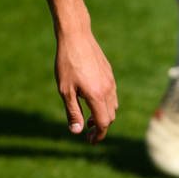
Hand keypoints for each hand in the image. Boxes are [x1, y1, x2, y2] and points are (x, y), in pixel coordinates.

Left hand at [55, 24, 117, 141]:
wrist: (76, 36)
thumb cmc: (67, 63)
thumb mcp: (65, 90)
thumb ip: (73, 112)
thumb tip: (77, 132)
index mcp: (97, 96)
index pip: (104, 123)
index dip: (99, 135)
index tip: (90, 141)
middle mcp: (108, 90)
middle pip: (110, 116)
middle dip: (101, 126)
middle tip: (88, 130)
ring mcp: (111, 81)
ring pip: (113, 105)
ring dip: (104, 115)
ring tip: (89, 116)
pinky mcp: (109, 73)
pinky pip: (112, 94)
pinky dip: (105, 103)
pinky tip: (91, 98)